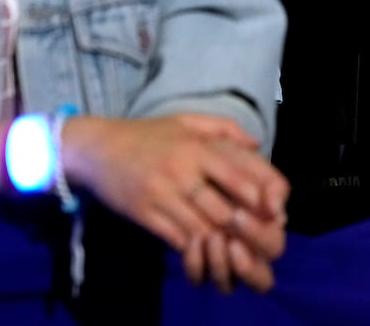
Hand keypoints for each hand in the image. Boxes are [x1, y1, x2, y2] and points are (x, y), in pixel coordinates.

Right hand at [64, 113, 287, 293]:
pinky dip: (193, 248)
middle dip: (243, 228)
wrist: (97, 148)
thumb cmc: (147, 134)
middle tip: (258, 239)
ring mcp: (162, 195)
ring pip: (201, 229)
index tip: (272, 212)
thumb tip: (256, 146)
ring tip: (236, 249)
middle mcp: (182, 171)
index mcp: (196, 147)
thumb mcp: (187, 120)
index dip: (258, 198)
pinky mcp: (144, 214)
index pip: (236, 176)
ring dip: (220, 242)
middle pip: (222, 209)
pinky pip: (175, 238)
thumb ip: (224, 129)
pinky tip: (204, 250)